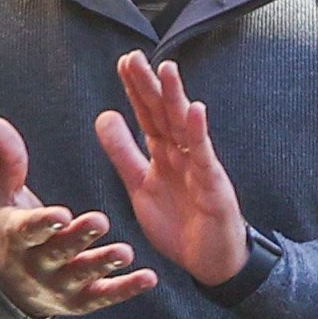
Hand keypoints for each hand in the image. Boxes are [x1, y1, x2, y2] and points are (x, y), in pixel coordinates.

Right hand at [0, 117, 151, 318]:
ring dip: (104, 264)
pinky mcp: (82, 302)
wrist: (11, 287)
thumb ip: (8, 161)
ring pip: (84, 276)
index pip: (30, 230)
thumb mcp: (4, 197)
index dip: (44, 224)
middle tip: (100, 220)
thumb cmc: (12, 229)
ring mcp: (61, 286)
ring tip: (125, 252)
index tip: (60, 214)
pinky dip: (126, 289)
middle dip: (79, 238)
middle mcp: (38, 265)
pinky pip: (105, 296)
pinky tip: (149, 278)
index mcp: (18, 236)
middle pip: (60, 252)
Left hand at [92, 50, 250, 285]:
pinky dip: (199, 133)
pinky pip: (204, 156)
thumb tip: (104, 116)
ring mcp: (198, 166)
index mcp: (163, 153)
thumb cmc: (180, 224)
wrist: (210, 260)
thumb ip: (123, 154)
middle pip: (163, 114)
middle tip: (134, 57)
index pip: (147, 115)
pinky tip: (195, 110)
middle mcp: (181, 154)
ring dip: (176, 98)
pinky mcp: (212, 185)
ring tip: (167, 69)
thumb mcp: (140, 187)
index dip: (135, 91)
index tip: (124, 63)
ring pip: (184, 128)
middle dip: (149, 86)